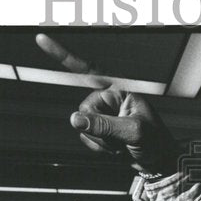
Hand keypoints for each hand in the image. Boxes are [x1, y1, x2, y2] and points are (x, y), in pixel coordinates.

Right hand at [35, 34, 178, 173]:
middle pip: (83, 110)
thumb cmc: (155, 142)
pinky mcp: (100, 131)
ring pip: (82, 127)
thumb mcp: (133, 132)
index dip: (63, 56)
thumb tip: (74, 119)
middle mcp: (108, 100)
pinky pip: (86, 139)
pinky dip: (100, 148)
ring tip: (122, 143)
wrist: (159, 162)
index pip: (88, 70)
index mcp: (118, 90)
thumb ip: (105, 125)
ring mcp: (103, 116)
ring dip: (101, 141)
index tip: (40, 39)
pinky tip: (116, 149)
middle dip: (99, 129)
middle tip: (121, 137)